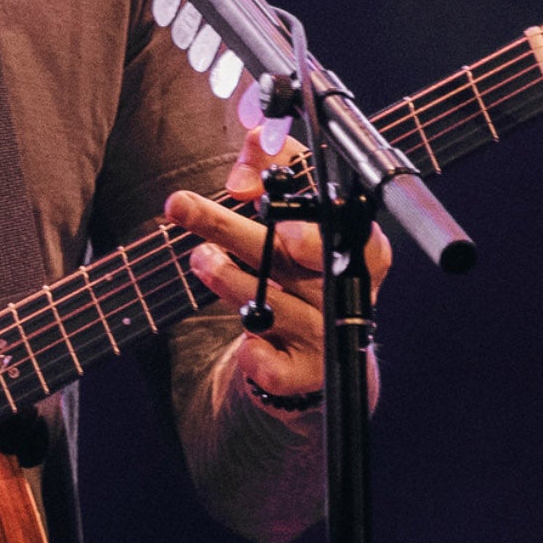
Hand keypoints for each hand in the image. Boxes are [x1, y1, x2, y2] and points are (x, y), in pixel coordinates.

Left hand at [164, 127, 391, 414]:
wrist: (311, 347)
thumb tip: (240, 181)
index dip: (314, 227)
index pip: (347, 232)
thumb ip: (267, 167)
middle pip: (296, 262)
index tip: (271, 212)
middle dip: (237, 234)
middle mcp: (342, 292)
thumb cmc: (295, 259)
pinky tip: (245, 344)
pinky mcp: (302, 375)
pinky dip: (256, 357)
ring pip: (278, 309)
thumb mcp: (287, 203)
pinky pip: (277, 370)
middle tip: (190, 209)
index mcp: (352, 248)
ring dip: (230, 280)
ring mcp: (325, 337)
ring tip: (200, 257)